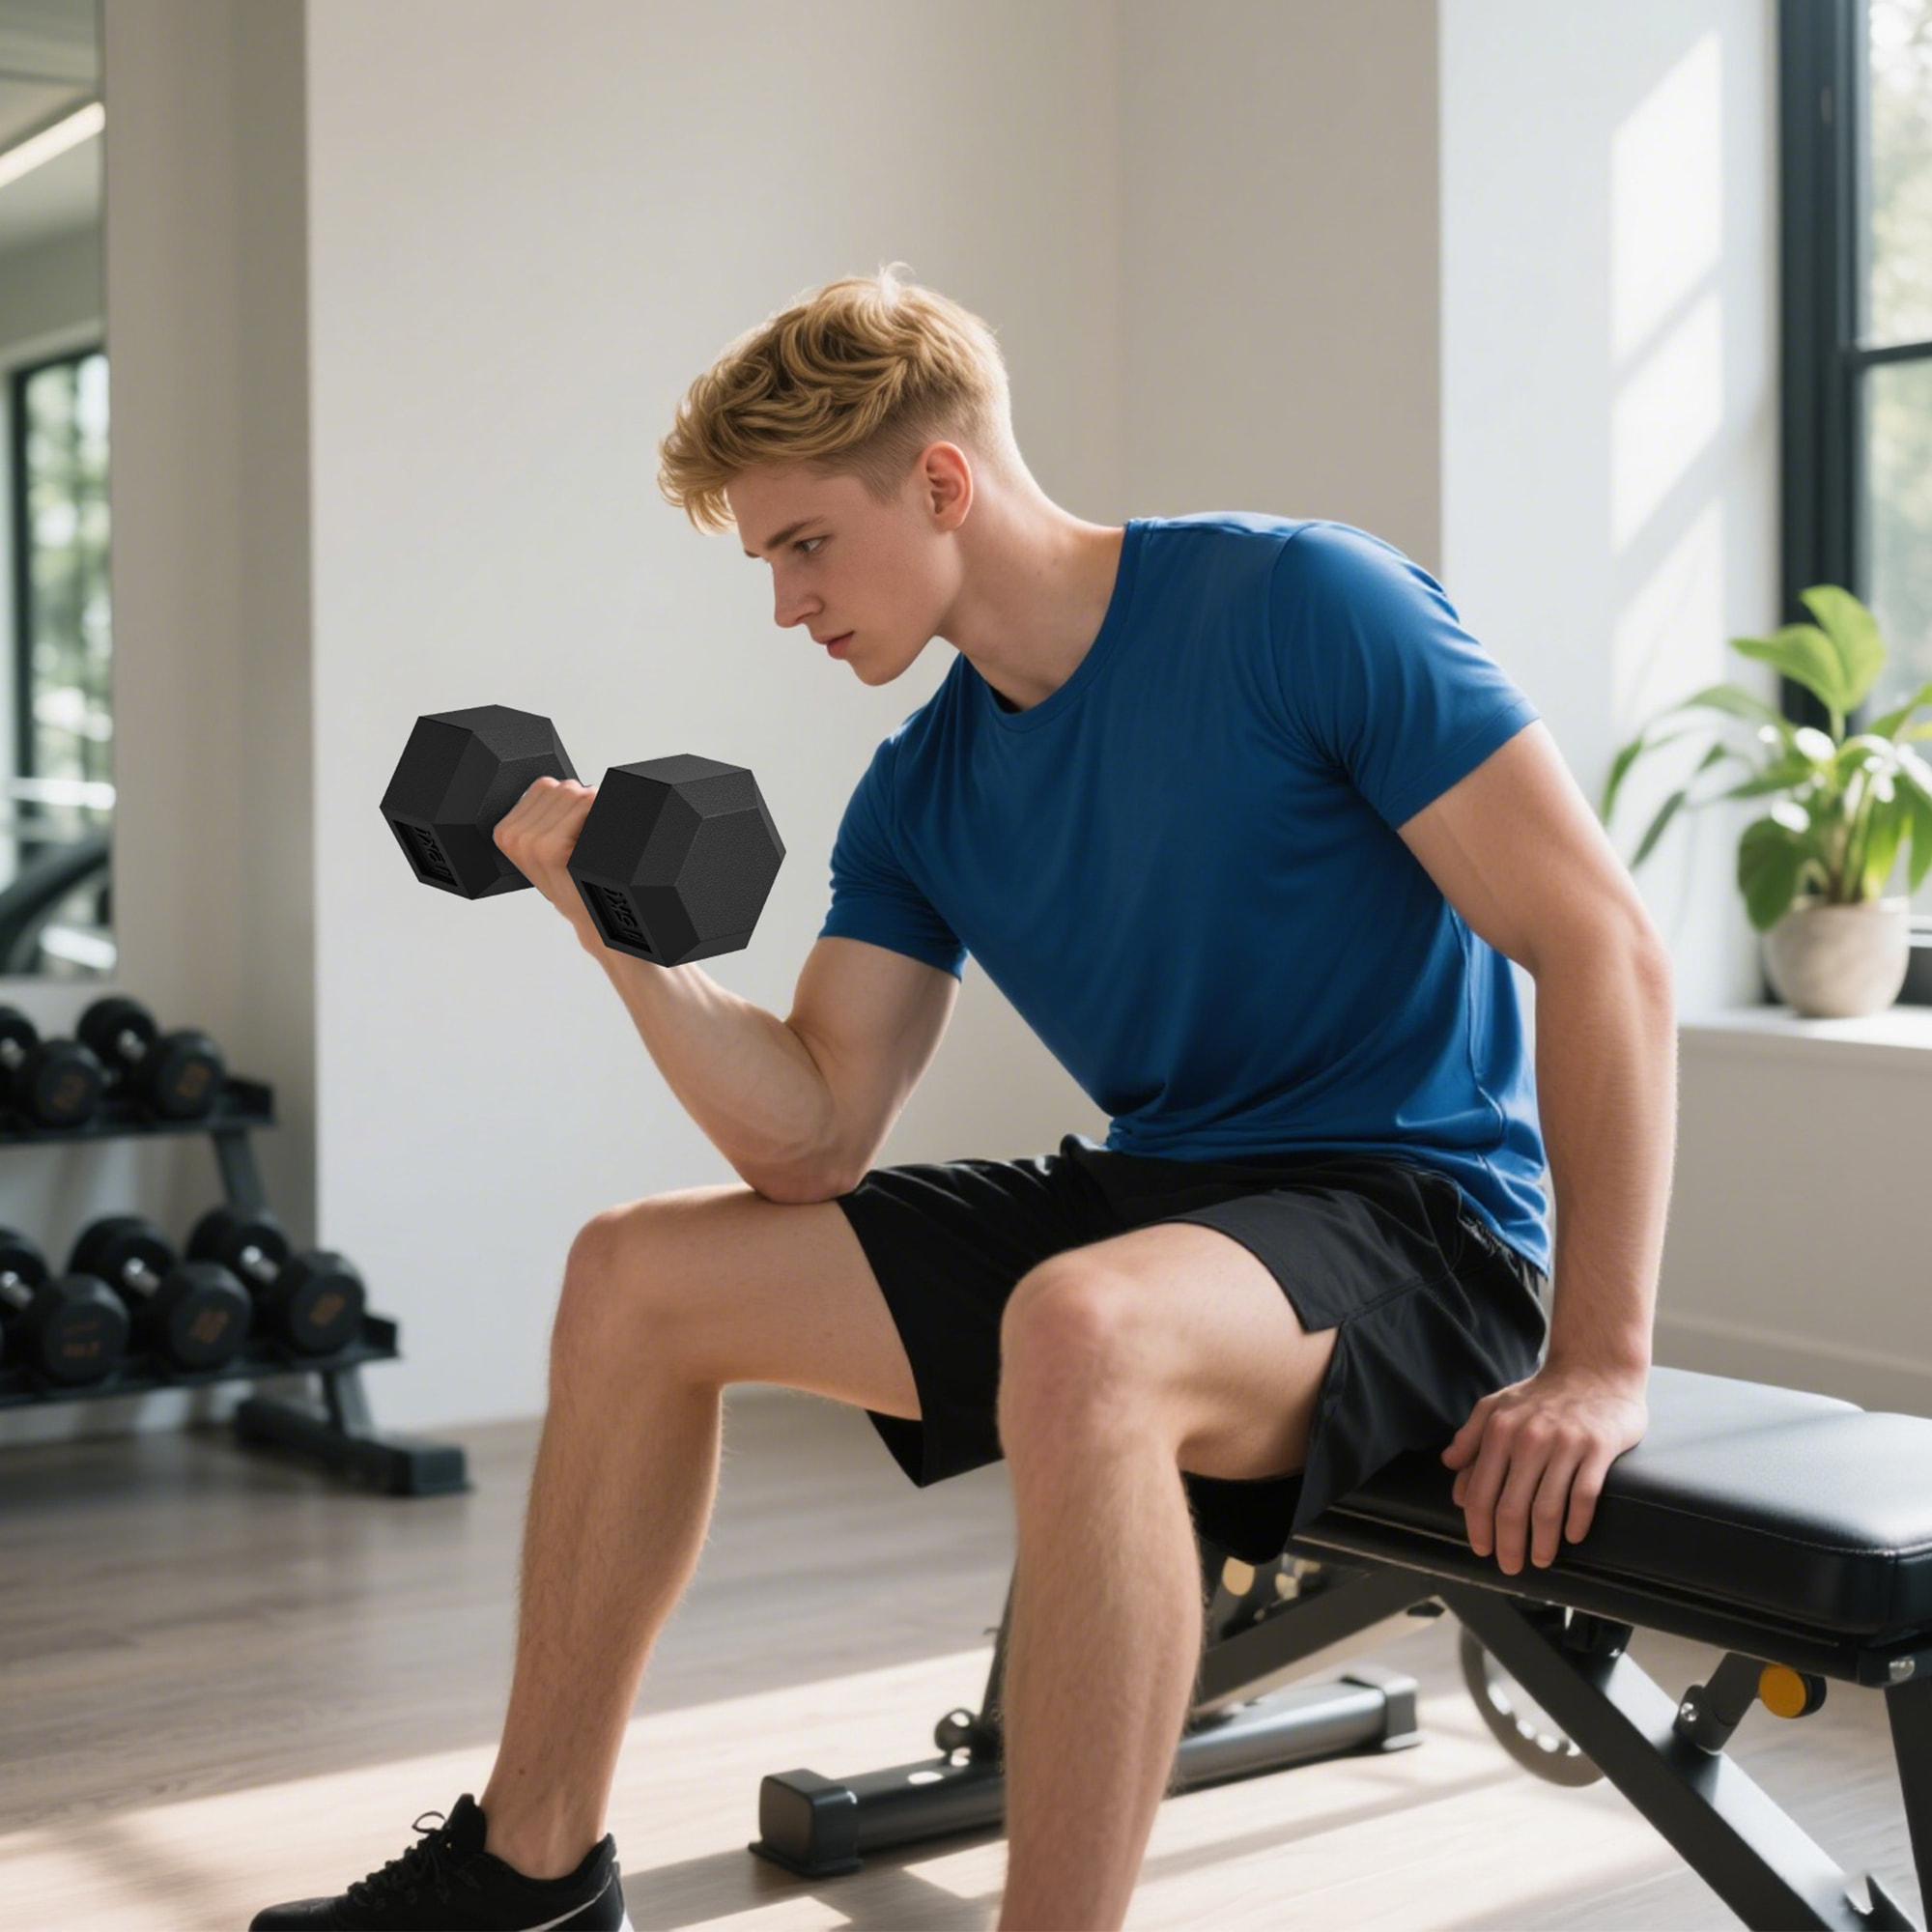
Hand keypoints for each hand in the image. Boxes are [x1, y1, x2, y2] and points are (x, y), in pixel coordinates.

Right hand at [492, 776, 602, 949]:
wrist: (590, 916)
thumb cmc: (572, 881)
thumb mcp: (544, 849)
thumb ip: (544, 816)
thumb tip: (565, 785)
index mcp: (504, 831)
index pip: (544, 786)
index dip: (568, 805)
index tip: (572, 831)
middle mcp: (512, 835)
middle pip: (561, 787)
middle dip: (581, 806)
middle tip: (584, 839)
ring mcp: (531, 843)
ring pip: (575, 793)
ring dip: (592, 811)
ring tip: (588, 843)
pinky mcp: (552, 848)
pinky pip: (585, 805)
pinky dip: (599, 817)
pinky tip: (594, 844)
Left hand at [1439, 1360, 1647, 1573]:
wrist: (1596, 1369)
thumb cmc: (1543, 1394)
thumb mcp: (1497, 1406)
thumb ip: (1471, 1436)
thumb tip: (1448, 1467)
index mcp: (1499, 1431)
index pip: (1480, 1491)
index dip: (1477, 1526)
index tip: (1481, 1549)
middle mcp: (1529, 1439)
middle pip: (1510, 1507)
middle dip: (1507, 1545)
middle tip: (1510, 1567)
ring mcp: (1565, 1444)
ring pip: (1546, 1509)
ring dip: (1542, 1543)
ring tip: (1541, 1560)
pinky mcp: (1597, 1449)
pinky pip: (1584, 1495)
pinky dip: (1576, 1522)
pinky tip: (1572, 1538)